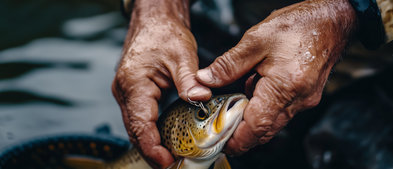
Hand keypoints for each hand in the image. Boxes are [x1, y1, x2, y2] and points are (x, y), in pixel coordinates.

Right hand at [112, 0, 210, 167]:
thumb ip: (189, 79)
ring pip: (136, 127)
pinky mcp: (135, 94)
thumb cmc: (163, 33)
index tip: (167, 160)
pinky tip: (166, 139)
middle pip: (135, 131)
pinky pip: (140, 118)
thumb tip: (201, 98)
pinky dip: (151, 132)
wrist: (154, 21)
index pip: (140, 124)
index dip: (152, 146)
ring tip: (172, 157)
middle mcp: (125, 91)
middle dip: (152, 151)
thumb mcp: (182, 54)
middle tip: (173, 164)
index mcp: (134, 83)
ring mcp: (127, 94)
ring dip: (151, 144)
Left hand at [196, 0, 355, 154]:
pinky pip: (282, 112)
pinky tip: (259, 88)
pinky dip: (265, 108)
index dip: (238, 139)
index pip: (257, 126)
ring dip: (253, 118)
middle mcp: (298, 100)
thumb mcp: (255, 40)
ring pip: (273, 123)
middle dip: (242, 133)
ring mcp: (304, 101)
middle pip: (265, 131)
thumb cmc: (298, 26)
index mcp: (284, 87)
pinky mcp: (306, 97)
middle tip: (222, 125)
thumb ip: (229, 65)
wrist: (330, 21)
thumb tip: (206, 80)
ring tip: (241, 96)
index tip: (222, 142)